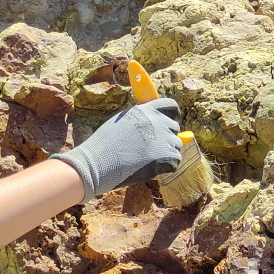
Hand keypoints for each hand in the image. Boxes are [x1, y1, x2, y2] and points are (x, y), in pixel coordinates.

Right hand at [53, 97, 183, 199]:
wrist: (97, 163)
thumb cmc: (104, 146)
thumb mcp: (122, 123)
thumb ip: (141, 122)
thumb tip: (163, 128)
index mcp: (146, 109)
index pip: (170, 105)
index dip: (173, 115)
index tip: (172, 122)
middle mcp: (157, 120)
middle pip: (174, 128)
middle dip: (166, 139)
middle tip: (150, 150)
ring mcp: (164, 138)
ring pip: (176, 147)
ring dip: (166, 154)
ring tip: (145, 160)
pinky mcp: (166, 156)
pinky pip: (175, 162)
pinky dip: (165, 168)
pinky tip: (149, 169)